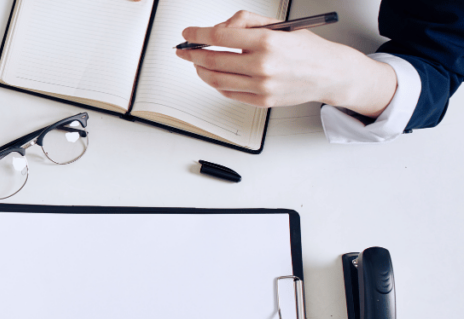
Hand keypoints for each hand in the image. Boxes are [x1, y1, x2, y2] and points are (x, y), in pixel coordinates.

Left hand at [175, 11, 396, 116]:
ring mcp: (262, 86)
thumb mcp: (278, 25)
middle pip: (213, 60)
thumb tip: (220, 28)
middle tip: (184, 50)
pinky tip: (213, 76)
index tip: (188, 34)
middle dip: (192, 54)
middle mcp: (263, 65)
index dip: (198, 35)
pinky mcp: (262, 100)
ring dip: (200, 70)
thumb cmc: (305, 48)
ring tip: (197, 63)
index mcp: (266, 42)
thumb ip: (246, 22)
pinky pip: (229, 93)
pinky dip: (216, 84)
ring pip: (216, 80)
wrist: (330, 73)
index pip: (220, 36)